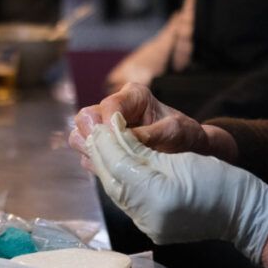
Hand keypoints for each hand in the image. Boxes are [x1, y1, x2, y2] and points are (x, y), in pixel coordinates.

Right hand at [69, 83, 233, 172]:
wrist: (188, 151)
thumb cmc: (185, 135)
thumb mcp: (175, 132)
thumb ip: (150, 135)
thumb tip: (125, 140)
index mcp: (133, 96)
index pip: (109, 106)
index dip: (109, 124)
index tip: (119, 142)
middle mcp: (114, 109)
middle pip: (86, 118)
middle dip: (93, 136)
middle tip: (109, 154)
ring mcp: (105, 129)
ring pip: (79, 135)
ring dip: (92, 151)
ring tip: (112, 163)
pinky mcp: (103, 147)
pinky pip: (86, 155)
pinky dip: (96, 163)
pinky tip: (114, 171)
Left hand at [86, 112, 267, 263]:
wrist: (246, 213)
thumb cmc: (221, 181)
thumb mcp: (181, 160)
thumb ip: (141, 150)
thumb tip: (110, 135)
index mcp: (157, 198)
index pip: (118, 166)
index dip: (104, 142)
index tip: (95, 122)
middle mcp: (148, 218)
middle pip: (113, 181)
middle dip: (98, 154)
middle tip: (86, 129)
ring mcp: (150, 226)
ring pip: (117, 192)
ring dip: (104, 167)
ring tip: (94, 144)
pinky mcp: (154, 228)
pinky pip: (129, 202)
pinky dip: (118, 182)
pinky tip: (111, 166)